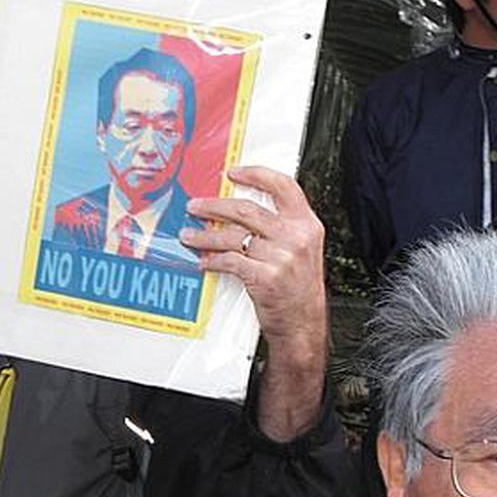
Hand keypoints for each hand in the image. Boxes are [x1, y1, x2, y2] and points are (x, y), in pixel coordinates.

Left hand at [182, 166, 327, 440]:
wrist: (303, 324)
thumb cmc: (298, 287)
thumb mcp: (301, 249)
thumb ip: (281, 226)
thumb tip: (240, 209)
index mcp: (307, 224)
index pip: (283, 186)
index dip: (256, 175)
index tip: (233, 173)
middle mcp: (296, 237)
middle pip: (246, 209)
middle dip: (214, 206)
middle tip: (195, 206)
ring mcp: (281, 257)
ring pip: (232, 236)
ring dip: (205, 236)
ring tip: (189, 236)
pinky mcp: (265, 278)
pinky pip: (230, 262)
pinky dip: (211, 261)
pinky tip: (202, 262)